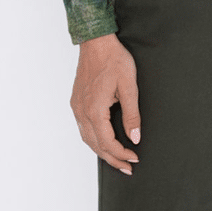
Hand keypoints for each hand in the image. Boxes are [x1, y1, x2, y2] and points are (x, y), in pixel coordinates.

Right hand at [71, 32, 141, 174]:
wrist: (96, 42)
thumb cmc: (114, 60)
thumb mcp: (129, 86)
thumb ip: (132, 115)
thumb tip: (135, 138)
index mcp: (95, 110)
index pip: (108, 143)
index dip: (122, 154)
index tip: (135, 158)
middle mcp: (82, 111)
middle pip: (95, 145)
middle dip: (112, 158)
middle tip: (127, 168)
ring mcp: (77, 107)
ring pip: (87, 138)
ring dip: (102, 151)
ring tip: (117, 159)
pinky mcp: (76, 101)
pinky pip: (83, 128)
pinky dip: (94, 139)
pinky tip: (103, 141)